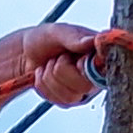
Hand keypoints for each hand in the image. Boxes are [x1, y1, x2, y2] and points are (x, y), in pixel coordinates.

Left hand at [0, 21, 132, 106]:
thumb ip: (74, 37)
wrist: (24, 54)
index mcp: (101, 54)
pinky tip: (45, 75)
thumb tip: (94, 42)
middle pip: (84, 85)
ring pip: (70, 95)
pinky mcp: (71, 101)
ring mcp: (85, 89)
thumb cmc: (46, 39)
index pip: (107, 66)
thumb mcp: (58, 32)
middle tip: (58, 58)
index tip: (78, 59)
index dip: (89, 66)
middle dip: (62, 70)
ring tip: (50, 65)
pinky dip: (45, 87)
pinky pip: (58, 101)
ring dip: (51, 78)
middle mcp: (99, 74)